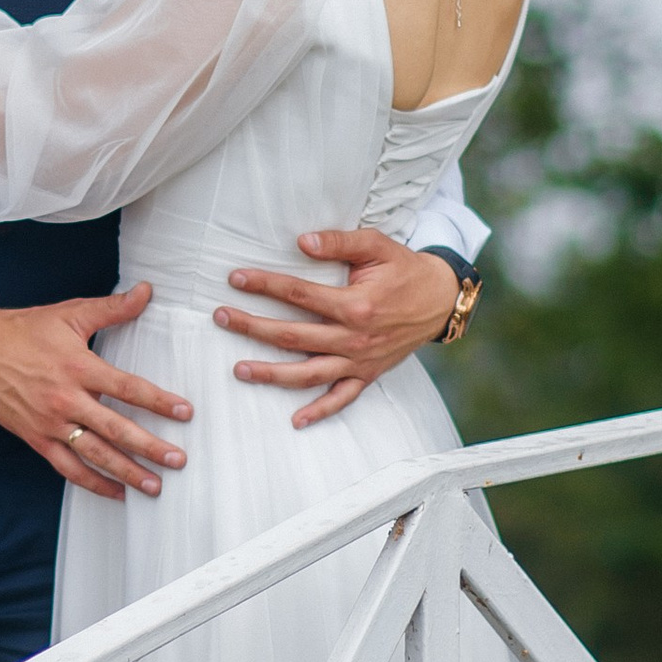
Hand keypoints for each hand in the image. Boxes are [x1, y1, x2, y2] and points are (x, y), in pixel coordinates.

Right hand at [0, 285, 191, 498]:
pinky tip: (116, 492)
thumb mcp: (69, 314)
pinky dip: (92, 483)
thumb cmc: (24, 330)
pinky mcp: (36, 439)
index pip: (127, 388)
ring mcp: (50, 423)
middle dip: (149, 447)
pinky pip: (68, 468)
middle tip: (177, 461)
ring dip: (126, 472)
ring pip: (94, 454)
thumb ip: (111, 308)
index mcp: (78, 367)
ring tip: (154, 486)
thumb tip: (147, 291)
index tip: (184, 412)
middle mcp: (66, 399)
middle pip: (115, 429)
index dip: (158, 401)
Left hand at [212, 227, 459, 428]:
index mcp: (355, 305)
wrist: (441, 299)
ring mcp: (360, 361)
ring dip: (272, 374)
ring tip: (239, 369)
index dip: (264, 285)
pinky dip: (320, 412)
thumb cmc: (405, 269)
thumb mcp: (377, 245)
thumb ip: (339, 242)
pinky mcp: (368, 375)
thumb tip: (302, 241)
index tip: (235, 278)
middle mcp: (354, 339)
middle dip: (252, 327)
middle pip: (293, 336)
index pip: (298, 295)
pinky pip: (342, 399)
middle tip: (220, 317)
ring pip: (309, 373)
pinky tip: (295, 420)